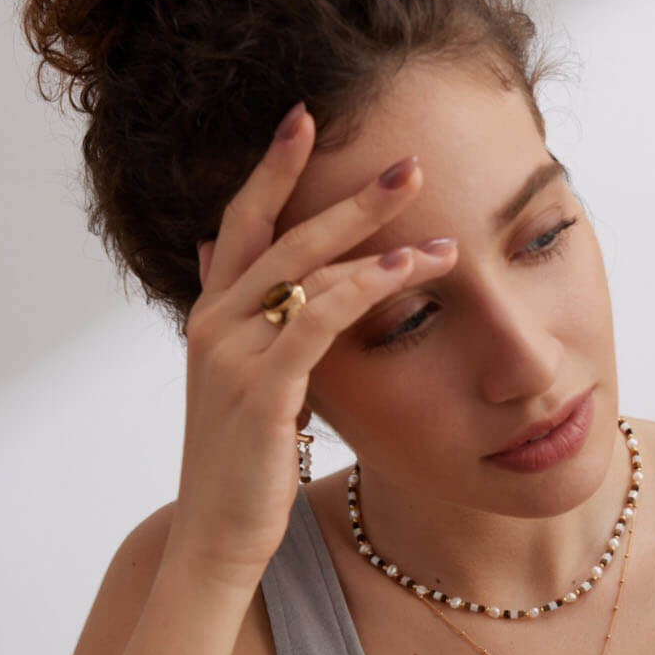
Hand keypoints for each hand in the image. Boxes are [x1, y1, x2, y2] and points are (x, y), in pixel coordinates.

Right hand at [165, 103, 457, 591]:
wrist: (218, 536)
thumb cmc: (244, 462)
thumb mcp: (248, 383)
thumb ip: (252, 326)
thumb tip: (245, 276)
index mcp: (211, 315)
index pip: (241, 222)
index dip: (271, 168)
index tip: (305, 118)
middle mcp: (213, 322)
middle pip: (282, 234)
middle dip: (349, 195)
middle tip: (408, 162)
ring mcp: (231, 354)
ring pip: (307, 271)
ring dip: (377, 242)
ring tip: (442, 234)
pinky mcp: (260, 389)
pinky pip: (317, 320)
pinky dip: (363, 288)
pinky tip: (407, 270)